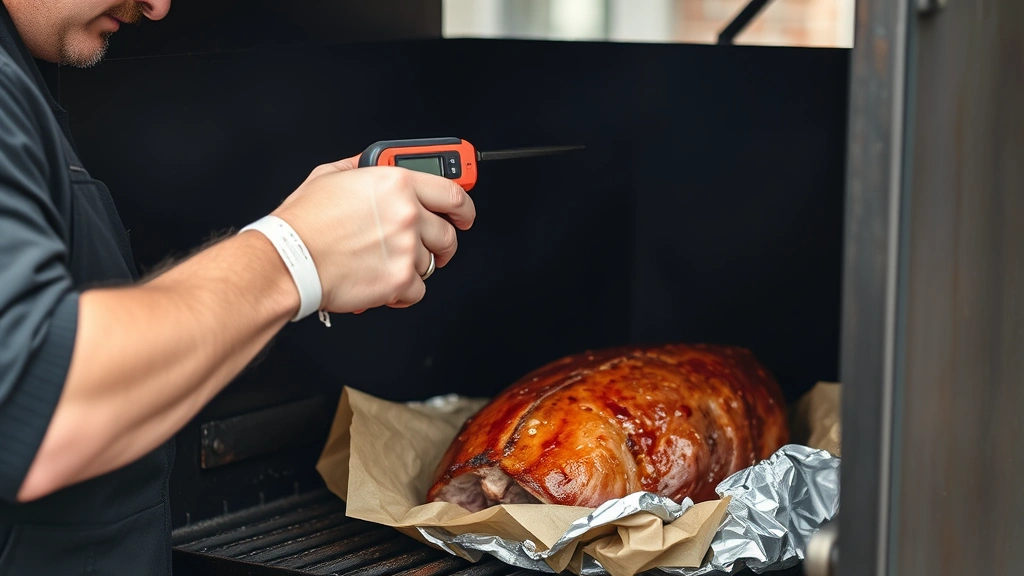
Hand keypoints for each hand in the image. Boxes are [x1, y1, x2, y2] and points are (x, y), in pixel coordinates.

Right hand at [270, 156, 475, 313]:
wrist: (288, 260)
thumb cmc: (303, 222)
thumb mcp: (330, 176)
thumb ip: (360, 168)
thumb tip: (370, 165)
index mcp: (396, 183)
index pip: (453, 193)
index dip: (464, 208)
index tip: (464, 216)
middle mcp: (407, 214)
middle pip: (448, 234)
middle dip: (441, 244)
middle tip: (429, 249)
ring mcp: (406, 248)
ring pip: (432, 264)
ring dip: (414, 266)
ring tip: (386, 263)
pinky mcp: (399, 280)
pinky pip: (418, 291)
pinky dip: (402, 292)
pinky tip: (383, 282)